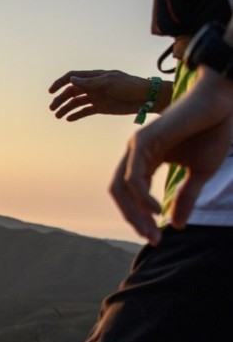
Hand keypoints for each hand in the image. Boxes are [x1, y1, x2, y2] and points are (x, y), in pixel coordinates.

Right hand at [49, 70, 159, 120]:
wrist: (145, 98)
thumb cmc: (129, 86)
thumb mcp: (109, 83)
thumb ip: (89, 83)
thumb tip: (71, 80)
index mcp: (94, 77)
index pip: (73, 77)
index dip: (60, 83)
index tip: (51, 91)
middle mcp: (93, 86)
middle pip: (71, 92)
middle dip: (60, 99)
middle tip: (52, 109)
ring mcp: (96, 97)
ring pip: (76, 102)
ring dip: (66, 108)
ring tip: (57, 116)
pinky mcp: (101, 107)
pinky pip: (85, 111)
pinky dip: (76, 115)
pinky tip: (68, 119)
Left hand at [109, 70, 232, 243]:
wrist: (224, 102)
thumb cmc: (212, 131)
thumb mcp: (200, 172)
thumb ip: (186, 196)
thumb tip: (176, 225)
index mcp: (145, 161)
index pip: (131, 196)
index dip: (140, 218)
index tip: (156, 237)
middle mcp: (135, 154)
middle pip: (120, 195)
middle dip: (134, 219)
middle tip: (152, 239)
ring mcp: (135, 146)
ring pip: (122, 188)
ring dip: (135, 213)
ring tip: (152, 229)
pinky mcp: (142, 141)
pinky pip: (133, 176)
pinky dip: (141, 196)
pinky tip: (155, 209)